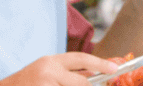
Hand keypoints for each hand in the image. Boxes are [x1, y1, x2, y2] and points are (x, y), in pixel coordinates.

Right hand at [0, 52, 116, 85]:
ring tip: (54, 85)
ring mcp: (46, 85)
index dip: (100, 63)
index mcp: (51, 61)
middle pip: (82, 82)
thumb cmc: (27, 82)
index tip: (115, 68)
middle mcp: (48, 71)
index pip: (81, 58)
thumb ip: (69, 72)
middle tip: (93, 84)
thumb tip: (94, 73)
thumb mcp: (47, 71)